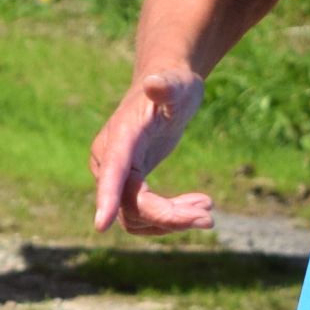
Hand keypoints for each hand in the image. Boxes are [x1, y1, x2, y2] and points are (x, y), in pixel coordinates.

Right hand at [90, 69, 214, 233]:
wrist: (166, 87)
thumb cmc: (174, 84)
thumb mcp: (177, 85)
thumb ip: (166, 87)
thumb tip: (154, 84)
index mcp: (119, 137)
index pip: (111, 171)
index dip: (107, 197)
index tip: (100, 225)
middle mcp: (109, 160)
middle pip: (130, 203)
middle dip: (168, 216)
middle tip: (209, 216)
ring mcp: (117, 175)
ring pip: (135, 216)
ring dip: (171, 221)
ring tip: (206, 208)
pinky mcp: (129, 184)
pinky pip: (142, 215)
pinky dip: (169, 218)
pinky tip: (196, 205)